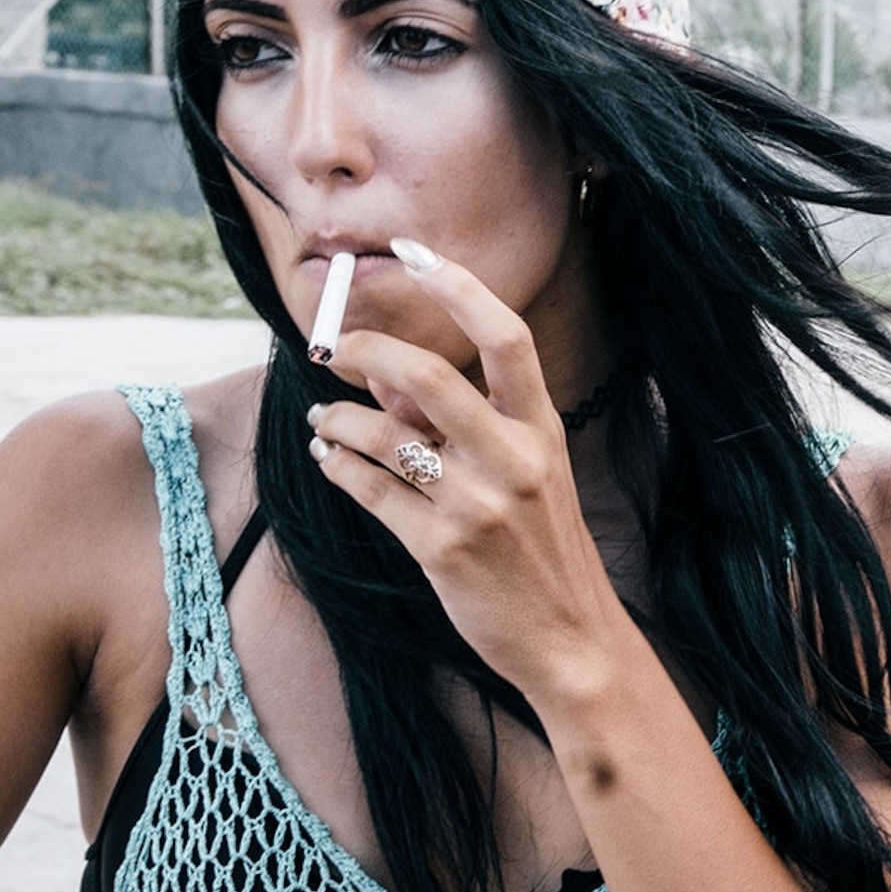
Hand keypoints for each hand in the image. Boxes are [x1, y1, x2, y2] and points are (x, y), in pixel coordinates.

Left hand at [303, 241, 631, 710]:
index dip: (458, 286)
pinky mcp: (441, 548)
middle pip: (430, 374)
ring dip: (336, 420)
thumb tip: (390, 380)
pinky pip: (370, 489)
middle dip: (366, 352)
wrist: (569, 638)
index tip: (415, 253)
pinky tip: (330, 461)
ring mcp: (477, 504)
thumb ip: (466, 426)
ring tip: (321, 421)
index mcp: (543, 430)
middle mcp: (514, 459)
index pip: (508, 337)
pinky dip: (338, 467)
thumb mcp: (524, 478)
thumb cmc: (543, 552)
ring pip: (383, 435)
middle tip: (333, 351)